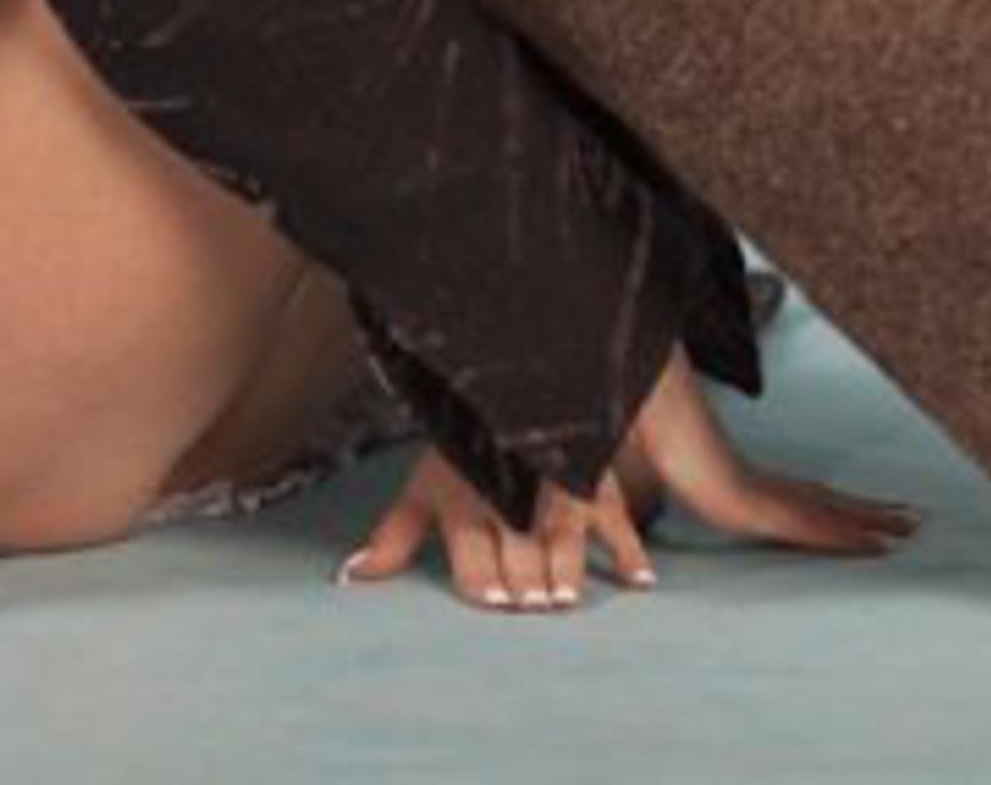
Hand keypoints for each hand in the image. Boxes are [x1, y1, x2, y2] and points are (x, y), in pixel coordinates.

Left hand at [337, 443, 650, 613]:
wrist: (497, 384)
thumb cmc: (456, 448)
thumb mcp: (422, 489)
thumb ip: (393, 539)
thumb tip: (350, 578)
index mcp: (463, 498)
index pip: (474, 547)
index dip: (483, 577)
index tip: (493, 603)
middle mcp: (508, 493)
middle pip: (519, 544)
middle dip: (524, 578)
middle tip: (534, 606)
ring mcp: (551, 484)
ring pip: (562, 529)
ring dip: (565, 564)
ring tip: (565, 596)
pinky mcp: (591, 478)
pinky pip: (616, 515)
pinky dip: (630, 549)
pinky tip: (639, 581)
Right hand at [338, 350, 916, 612]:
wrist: (556, 352)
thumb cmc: (541, 396)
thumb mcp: (522, 466)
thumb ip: (500, 504)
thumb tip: (436, 522)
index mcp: (681, 458)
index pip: (754, 490)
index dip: (798, 502)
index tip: (847, 510)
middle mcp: (706, 462)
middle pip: (792, 499)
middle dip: (845, 513)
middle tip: (909, 523)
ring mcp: (720, 470)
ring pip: (801, 506)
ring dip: (852, 520)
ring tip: (911, 529)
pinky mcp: (720, 479)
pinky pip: (786, 513)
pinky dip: (832, 527)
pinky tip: (880, 534)